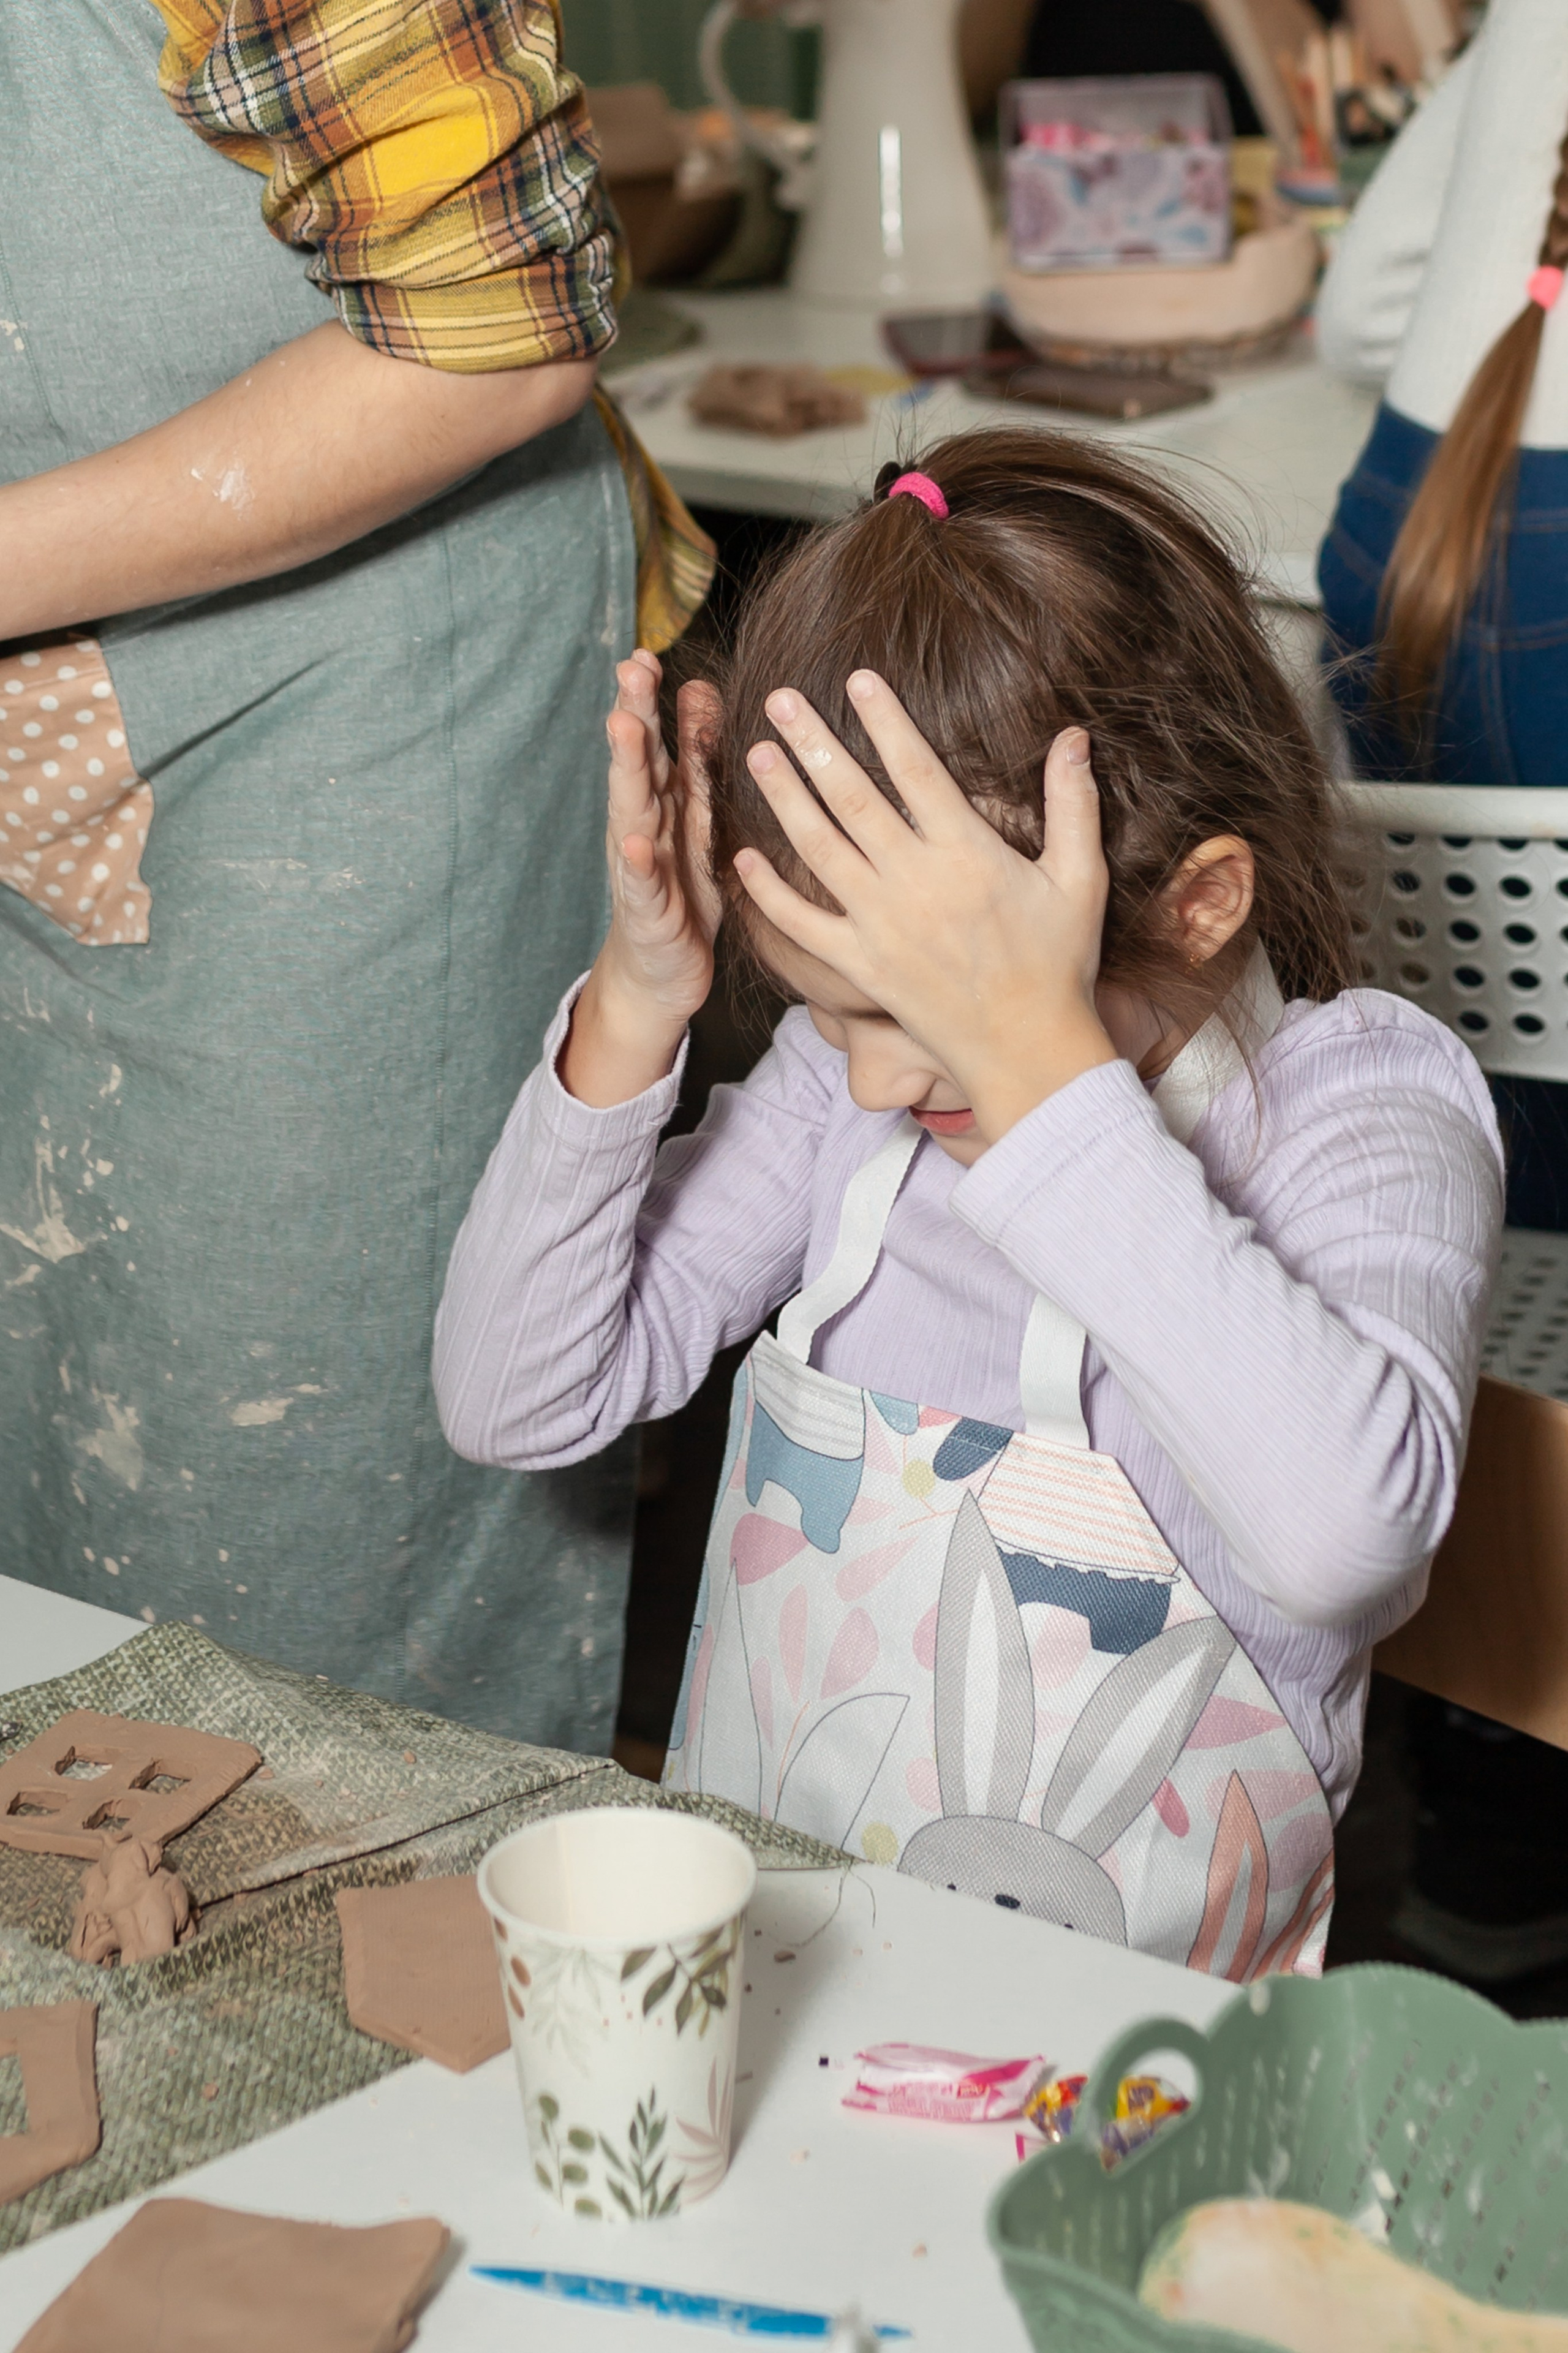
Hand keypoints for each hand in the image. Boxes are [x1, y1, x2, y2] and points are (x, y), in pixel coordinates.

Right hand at [560, 651, 723, 1106]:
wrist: (661, 971)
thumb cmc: (682, 889)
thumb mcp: (695, 817)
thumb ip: (695, 759)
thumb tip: (701, 689)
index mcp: (662, 802)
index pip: (655, 741)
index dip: (651, 699)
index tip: (648, 655)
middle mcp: (644, 826)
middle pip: (638, 763)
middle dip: (634, 714)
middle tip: (632, 669)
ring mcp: (641, 867)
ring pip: (634, 811)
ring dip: (628, 770)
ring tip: (625, 729)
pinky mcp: (649, 911)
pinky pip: (644, 884)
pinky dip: (639, 863)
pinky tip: (635, 843)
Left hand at [733, 670, 1116, 1141]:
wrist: (1030, 1052)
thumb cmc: (1061, 963)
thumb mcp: (1081, 879)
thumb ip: (1074, 804)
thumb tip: (1075, 735)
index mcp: (968, 854)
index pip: (917, 770)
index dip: (885, 721)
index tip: (857, 679)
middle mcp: (916, 883)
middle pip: (853, 798)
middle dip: (814, 744)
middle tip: (780, 699)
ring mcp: (882, 926)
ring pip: (820, 850)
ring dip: (785, 800)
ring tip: (756, 755)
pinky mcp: (861, 967)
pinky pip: (803, 926)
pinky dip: (770, 894)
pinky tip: (744, 858)